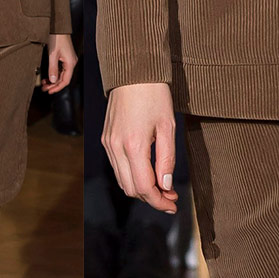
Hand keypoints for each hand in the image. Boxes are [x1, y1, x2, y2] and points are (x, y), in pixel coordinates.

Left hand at [40, 33, 76, 93]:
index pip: (65, 80)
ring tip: (44, 83)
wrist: (58, 28)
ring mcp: (68, 60)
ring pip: (61, 74)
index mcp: (70, 63)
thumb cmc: (57, 38)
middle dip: (54, 84)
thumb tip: (53, 81)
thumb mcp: (52, 55)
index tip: (50, 91)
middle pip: (63, 78)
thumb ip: (53, 69)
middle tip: (44, 88)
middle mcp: (71, 62)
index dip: (58, 87)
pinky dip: (54, 73)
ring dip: (53, 80)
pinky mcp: (65, 57)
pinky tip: (48, 76)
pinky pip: (60, 69)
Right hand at [102, 82, 177, 213]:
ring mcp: (107, 143)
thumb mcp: (168, 127)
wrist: (131, 73)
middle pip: (130, 188)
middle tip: (170, 196)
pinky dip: (131, 175)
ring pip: (121, 180)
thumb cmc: (154, 95)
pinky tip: (146, 171)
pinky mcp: (105, 138)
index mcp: (133, 145)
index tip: (173, 204)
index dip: (160, 201)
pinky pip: (116, 166)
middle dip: (151, 197)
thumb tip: (166, 185)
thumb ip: (167, 159)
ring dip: (141, 188)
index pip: (144, 187)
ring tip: (161, 185)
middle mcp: (115, 147)